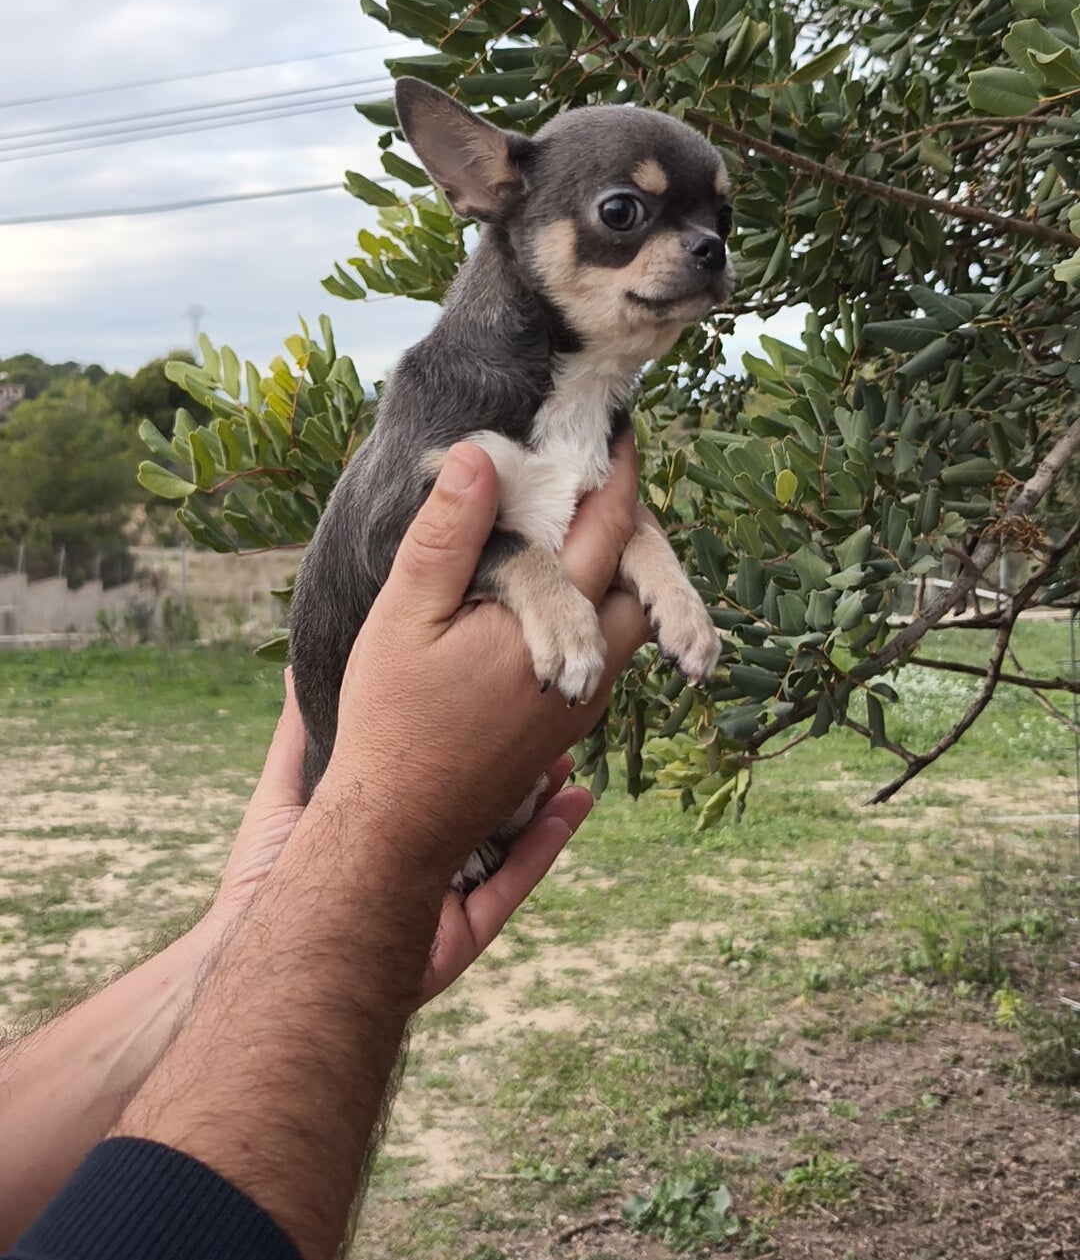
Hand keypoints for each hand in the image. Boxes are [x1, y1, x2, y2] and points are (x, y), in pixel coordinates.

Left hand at [208, 690, 594, 999]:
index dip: (467, 742)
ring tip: (572, 758)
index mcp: (385, 830)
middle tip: (546, 721)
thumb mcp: (283, 790)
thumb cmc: (266, 875)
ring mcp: (446, 899)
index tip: (491, 695)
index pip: (437, 780)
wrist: (273, 956)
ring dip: (544, 804)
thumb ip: (295, 736)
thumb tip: (294, 669)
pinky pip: (514, 888)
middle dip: (516, 768)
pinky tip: (573, 810)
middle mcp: (419, 862)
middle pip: (480, 808)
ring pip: (508, 844)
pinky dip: (546, 849)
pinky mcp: (463, 935)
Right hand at [321, 434, 647, 886]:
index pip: (611, 530)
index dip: (618, 474)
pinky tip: (565, 599)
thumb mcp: (406, 613)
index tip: (618, 430)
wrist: (396, 829)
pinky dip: (599, 613)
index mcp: (554, 627)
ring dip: (620, 572)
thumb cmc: (392, 718)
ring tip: (592, 526)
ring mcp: (584, 705)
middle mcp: (590, 669)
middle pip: (640, 578)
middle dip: (631, 523)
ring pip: (628, 622)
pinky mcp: (567, 730)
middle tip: (612, 473)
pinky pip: (607, 657)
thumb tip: (479, 452)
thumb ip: (449, 532)